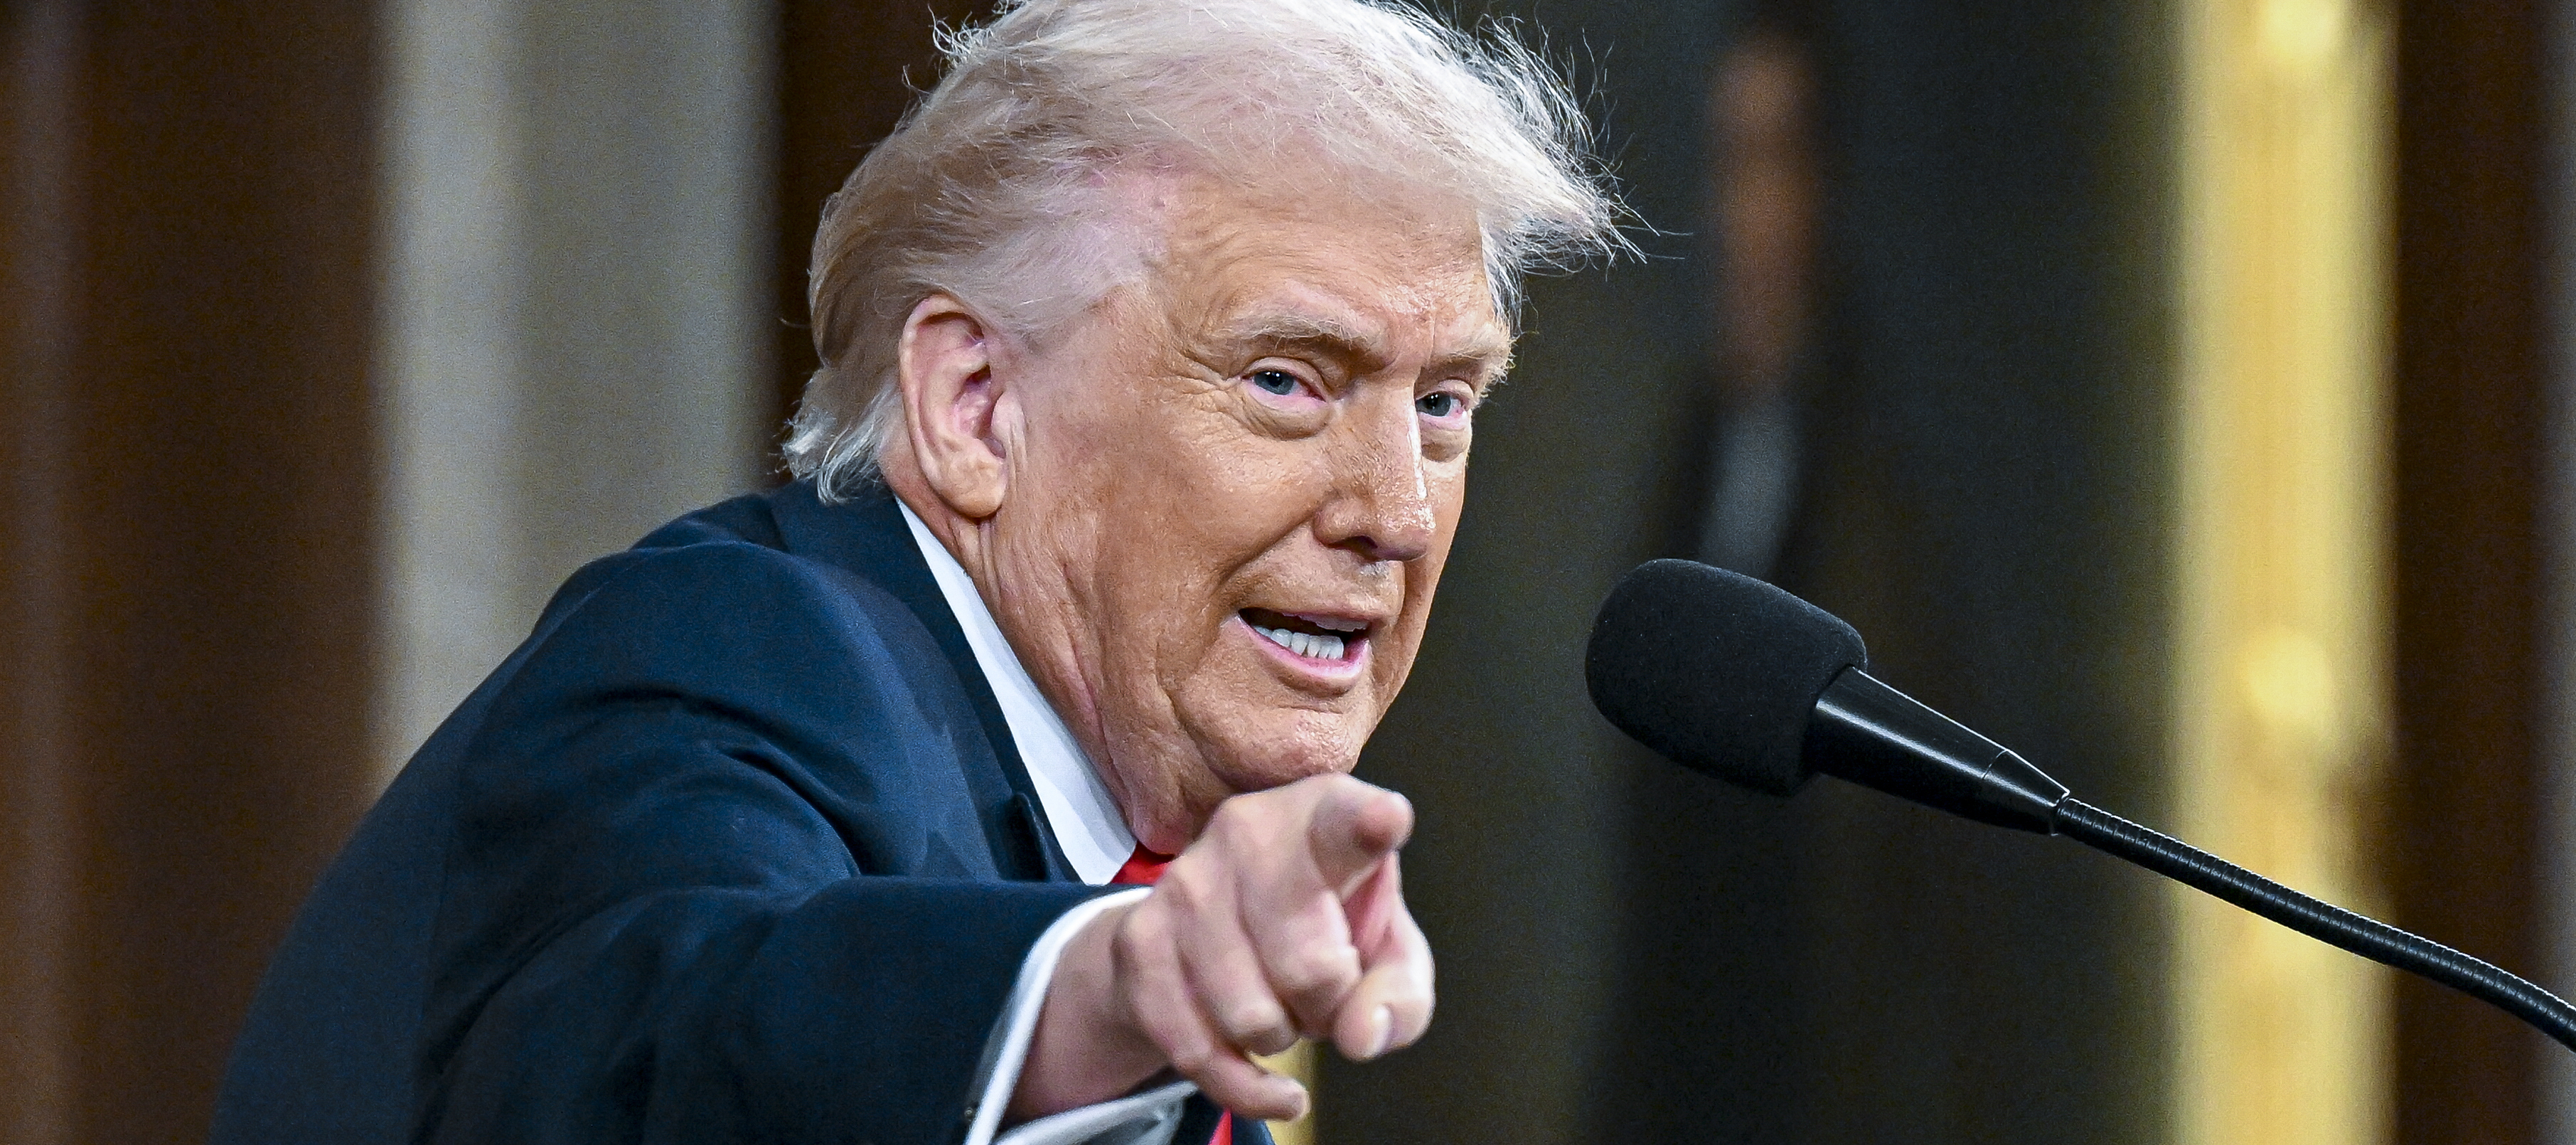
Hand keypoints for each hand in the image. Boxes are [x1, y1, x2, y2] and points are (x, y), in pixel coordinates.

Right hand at [1009, 774, 1433, 1122]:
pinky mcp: (1138, 940)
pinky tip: (1273, 1086)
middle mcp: (1247, 831)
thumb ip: (1400, 996)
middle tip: (1325, 988)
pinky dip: (1246, 1088)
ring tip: (1281, 1001)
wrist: (1207, 931)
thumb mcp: (1387, 957)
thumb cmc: (1325, 931)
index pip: (1346, 822)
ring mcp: (1184, 883)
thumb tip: (1360, 1035)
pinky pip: (1199, 1052)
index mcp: (1324, 816)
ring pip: (1252, 1018)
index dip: (1371, 825)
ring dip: (1282, 1036)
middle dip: (1329, 1008)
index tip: (1388, 820)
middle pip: (1310, 968)